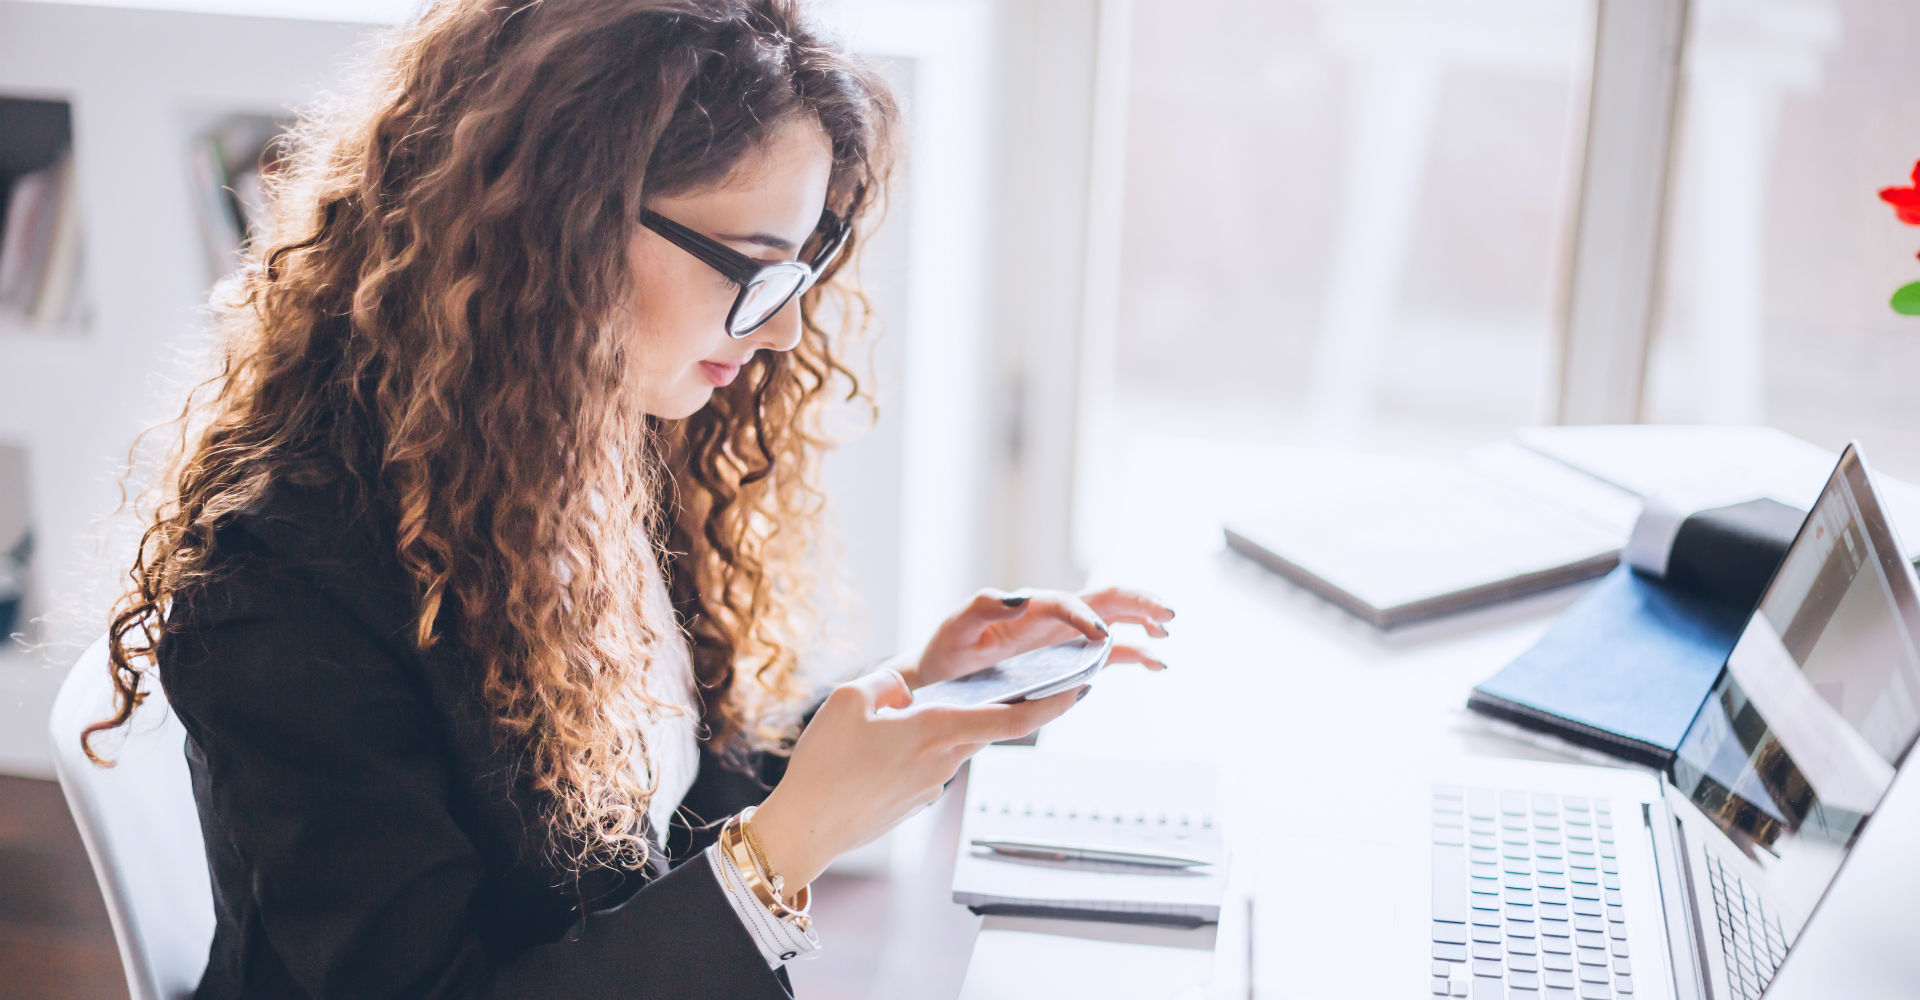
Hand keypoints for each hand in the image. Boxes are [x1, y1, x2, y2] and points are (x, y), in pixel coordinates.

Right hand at [749, 668, 1085, 889]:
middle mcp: (945, 761)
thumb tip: (907, 692)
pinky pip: (924, 764)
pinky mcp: (915, 801)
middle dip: (991, 706)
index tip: (1081, 690)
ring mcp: (932, 786)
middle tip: (985, 688)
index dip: (1052, 705)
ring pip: (948, 743)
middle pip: (983, 727)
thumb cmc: (825, 765)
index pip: (1012, 718)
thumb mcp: (849, 698)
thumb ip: (888, 682)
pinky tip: (869, 755)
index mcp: (937, 730)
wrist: (805, 830)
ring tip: (877, 727)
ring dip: (931, 728)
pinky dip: (910, 752)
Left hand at [900, 585, 1175, 689]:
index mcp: (1027, 607)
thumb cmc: (946, 652)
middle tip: (1167, 613)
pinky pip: (1109, 652)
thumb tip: (1019, 597)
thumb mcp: (954, 628)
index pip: (1065, 602)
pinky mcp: (1068, 657)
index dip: (1084, 616)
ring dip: (1143, 622)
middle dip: (1137, 602)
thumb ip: (982, 608)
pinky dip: (1135, 654)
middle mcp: (1051, 616)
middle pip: (1102, 599)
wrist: (941, 677)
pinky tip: (1157, 661)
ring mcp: (1063, 636)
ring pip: (1113, 620)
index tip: (1100, 635)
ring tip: (1168, 630)